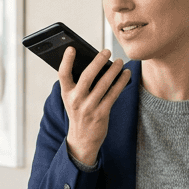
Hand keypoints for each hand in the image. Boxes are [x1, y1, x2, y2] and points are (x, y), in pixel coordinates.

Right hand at [59, 47, 129, 165]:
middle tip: (106, 51)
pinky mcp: (101, 114)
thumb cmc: (79, 113)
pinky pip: (113, 94)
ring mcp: (89, 108)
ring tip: (119, 61)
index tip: (72, 48)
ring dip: (113, 70)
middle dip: (98, 61)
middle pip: (87, 76)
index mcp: (66, 94)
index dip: (66, 61)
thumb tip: (96, 63)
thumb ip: (79, 84)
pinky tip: (126, 74)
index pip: (63, 74)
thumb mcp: (73, 99)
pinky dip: (121, 82)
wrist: (82, 140)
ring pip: (103, 84)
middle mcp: (76, 100)